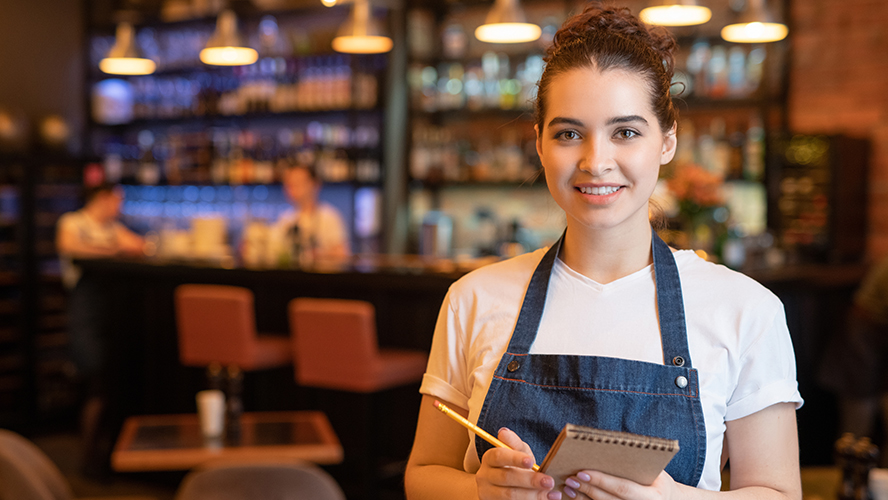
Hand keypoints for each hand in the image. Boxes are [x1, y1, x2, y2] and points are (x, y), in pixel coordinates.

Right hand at [476, 427, 562, 499]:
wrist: (502, 488)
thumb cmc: (513, 466)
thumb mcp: (516, 453)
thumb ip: (514, 443)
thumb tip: (503, 431)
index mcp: (489, 458)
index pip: (499, 456)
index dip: (515, 458)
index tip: (532, 462)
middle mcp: (484, 476)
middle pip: (506, 477)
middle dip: (530, 480)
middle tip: (549, 482)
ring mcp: (487, 493)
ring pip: (510, 495)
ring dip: (533, 495)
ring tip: (553, 495)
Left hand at [562, 469, 677, 499]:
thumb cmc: (658, 480)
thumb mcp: (656, 471)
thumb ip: (636, 463)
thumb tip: (606, 447)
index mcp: (652, 497)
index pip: (622, 489)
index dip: (601, 481)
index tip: (582, 472)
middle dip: (588, 490)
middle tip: (570, 479)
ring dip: (583, 499)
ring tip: (569, 487)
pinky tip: (576, 497)